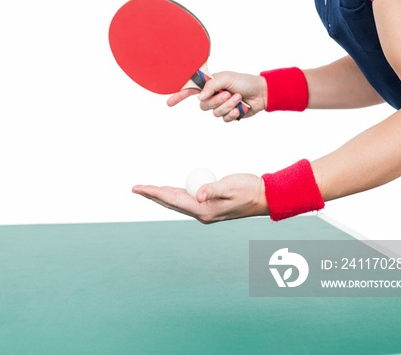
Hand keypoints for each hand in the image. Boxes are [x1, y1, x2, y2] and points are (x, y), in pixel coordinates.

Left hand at [132, 173, 268, 223]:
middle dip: (153, 195)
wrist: (263, 198)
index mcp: (204, 210)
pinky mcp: (209, 206)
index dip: (154, 193)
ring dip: (162, 195)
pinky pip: (186, 199)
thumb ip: (212, 189)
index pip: (172, 199)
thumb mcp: (230, 186)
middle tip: (136, 188)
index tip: (139, 187)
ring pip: (177, 202)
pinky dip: (175, 194)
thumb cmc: (248, 189)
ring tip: (148, 189)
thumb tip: (197, 195)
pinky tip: (169, 190)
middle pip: (171, 203)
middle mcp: (202, 213)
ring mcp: (205, 211)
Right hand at [166, 71, 267, 121]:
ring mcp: (221, 106)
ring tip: (238, 98)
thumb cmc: (244, 81)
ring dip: (228, 105)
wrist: (261, 93)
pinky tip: (240, 108)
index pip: (191, 90)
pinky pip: (225, 119)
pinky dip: (233, 113)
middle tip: (229, 93)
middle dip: (217, 100)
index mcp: (210, 84)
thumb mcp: (226, 78)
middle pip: (203, 105)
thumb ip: (211, 85)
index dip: (179, 96)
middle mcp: (213, 95)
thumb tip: (201, 97)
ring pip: (215, 113)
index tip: (169, 102)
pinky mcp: (229, 114)